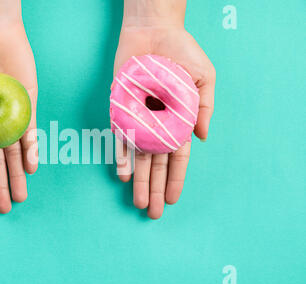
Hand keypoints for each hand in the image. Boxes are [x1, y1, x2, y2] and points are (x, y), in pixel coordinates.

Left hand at [114, 1, 215, 218]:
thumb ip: (203, 108)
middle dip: (154, 188)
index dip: (175, 179)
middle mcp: (157, 124)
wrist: (154, 30)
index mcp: (178, 120)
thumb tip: (203, 138)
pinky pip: (119, 137)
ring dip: (138, 180)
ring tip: (138, 202)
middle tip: (152, 213)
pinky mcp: (120, 110)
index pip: (177, 158)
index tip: (172, 200)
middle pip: (155, 164)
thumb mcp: (204, 78)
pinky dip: (120, 156)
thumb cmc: (182, 52)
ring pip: (137, 157)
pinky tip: (122, 175)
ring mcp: (138, 119)